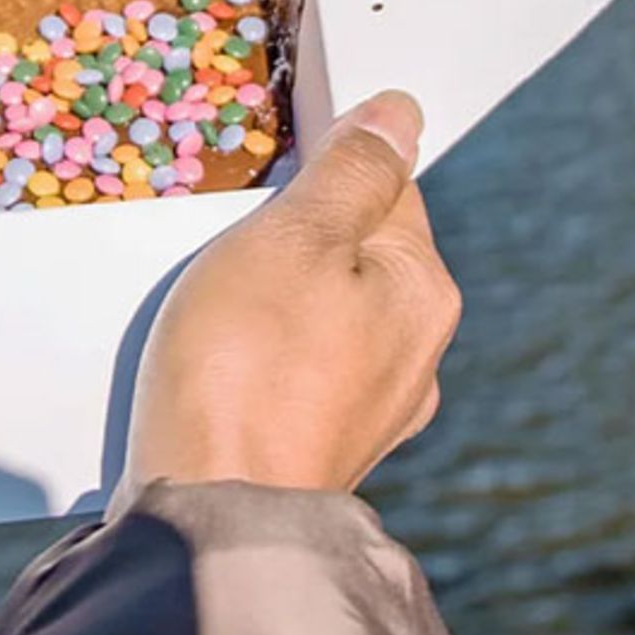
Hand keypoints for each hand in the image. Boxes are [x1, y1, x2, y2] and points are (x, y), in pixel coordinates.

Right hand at [124, 89, 459, 494]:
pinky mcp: (322, 445)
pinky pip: (295, 366)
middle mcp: (416, 351)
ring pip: (320, 308)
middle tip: (230, 242)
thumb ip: (350, 171)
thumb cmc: (247, 362)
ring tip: (217, 306)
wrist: (211, 520)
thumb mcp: (294, 236)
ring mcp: (372, 407)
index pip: (386, 185)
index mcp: (423, 290)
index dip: (321, 168)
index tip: (265, 183)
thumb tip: (401, 114)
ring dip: (272, 293)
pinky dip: (260, 350)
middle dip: (292, 234)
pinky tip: (220, 359)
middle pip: (351, 247)